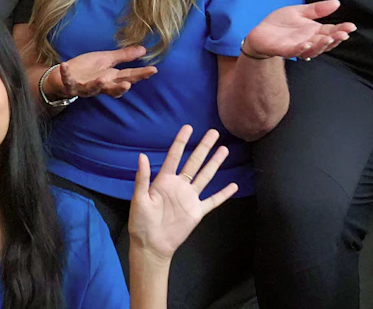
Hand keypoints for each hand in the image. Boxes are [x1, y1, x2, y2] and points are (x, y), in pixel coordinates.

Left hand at [53, 46, 157, 98]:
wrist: (63, 76)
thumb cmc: (86, 69)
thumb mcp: (106, 60)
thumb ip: (123, 56)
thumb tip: (144, 49)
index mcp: (110, 78)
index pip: (129, 76)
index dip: (140, 74)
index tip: (153, 70)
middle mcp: (100, 85)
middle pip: (113, 88)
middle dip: (120, 88)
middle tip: (128, 84)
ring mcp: (84, 87)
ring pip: (92, 89)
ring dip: (97, 85)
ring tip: (102, 78)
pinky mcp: (70, 85)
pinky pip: (68, 81)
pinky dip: (66, 74)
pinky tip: (64, 65)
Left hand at [127, 126, 237, 263]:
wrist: (151, 245)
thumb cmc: (141, 222)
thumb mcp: (139, 198)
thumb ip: (142, 178)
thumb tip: (142, 155)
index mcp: (164, 180)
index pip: (174, 156)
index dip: (181, 142)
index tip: (188, 127)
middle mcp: (179, 186)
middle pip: (194, 162)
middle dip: (204, 147)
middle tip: (214, 133)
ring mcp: (190, 198)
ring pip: (205, 176)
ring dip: (214, 164)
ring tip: (224, 150)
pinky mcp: (197, 211)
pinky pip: (213, 201)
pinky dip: (223, 194)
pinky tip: (233, 186)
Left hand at [241, 0, 354, 59]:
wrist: (260, 32)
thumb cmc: (280, 23)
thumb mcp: (300, 12)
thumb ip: (317, 9)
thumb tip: (337, 2)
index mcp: (314, 31)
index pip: (331, 31)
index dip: (342, 29)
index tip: (351, 26)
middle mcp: (309, 41)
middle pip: (325, 42)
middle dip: (335, 38)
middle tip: (344, 33)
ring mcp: (297, 47)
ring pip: (313, 49)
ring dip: (321, 45)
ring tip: (329, 38)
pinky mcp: (284, 50)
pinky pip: (294, 51)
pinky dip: (301, 49)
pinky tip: (306, 44)